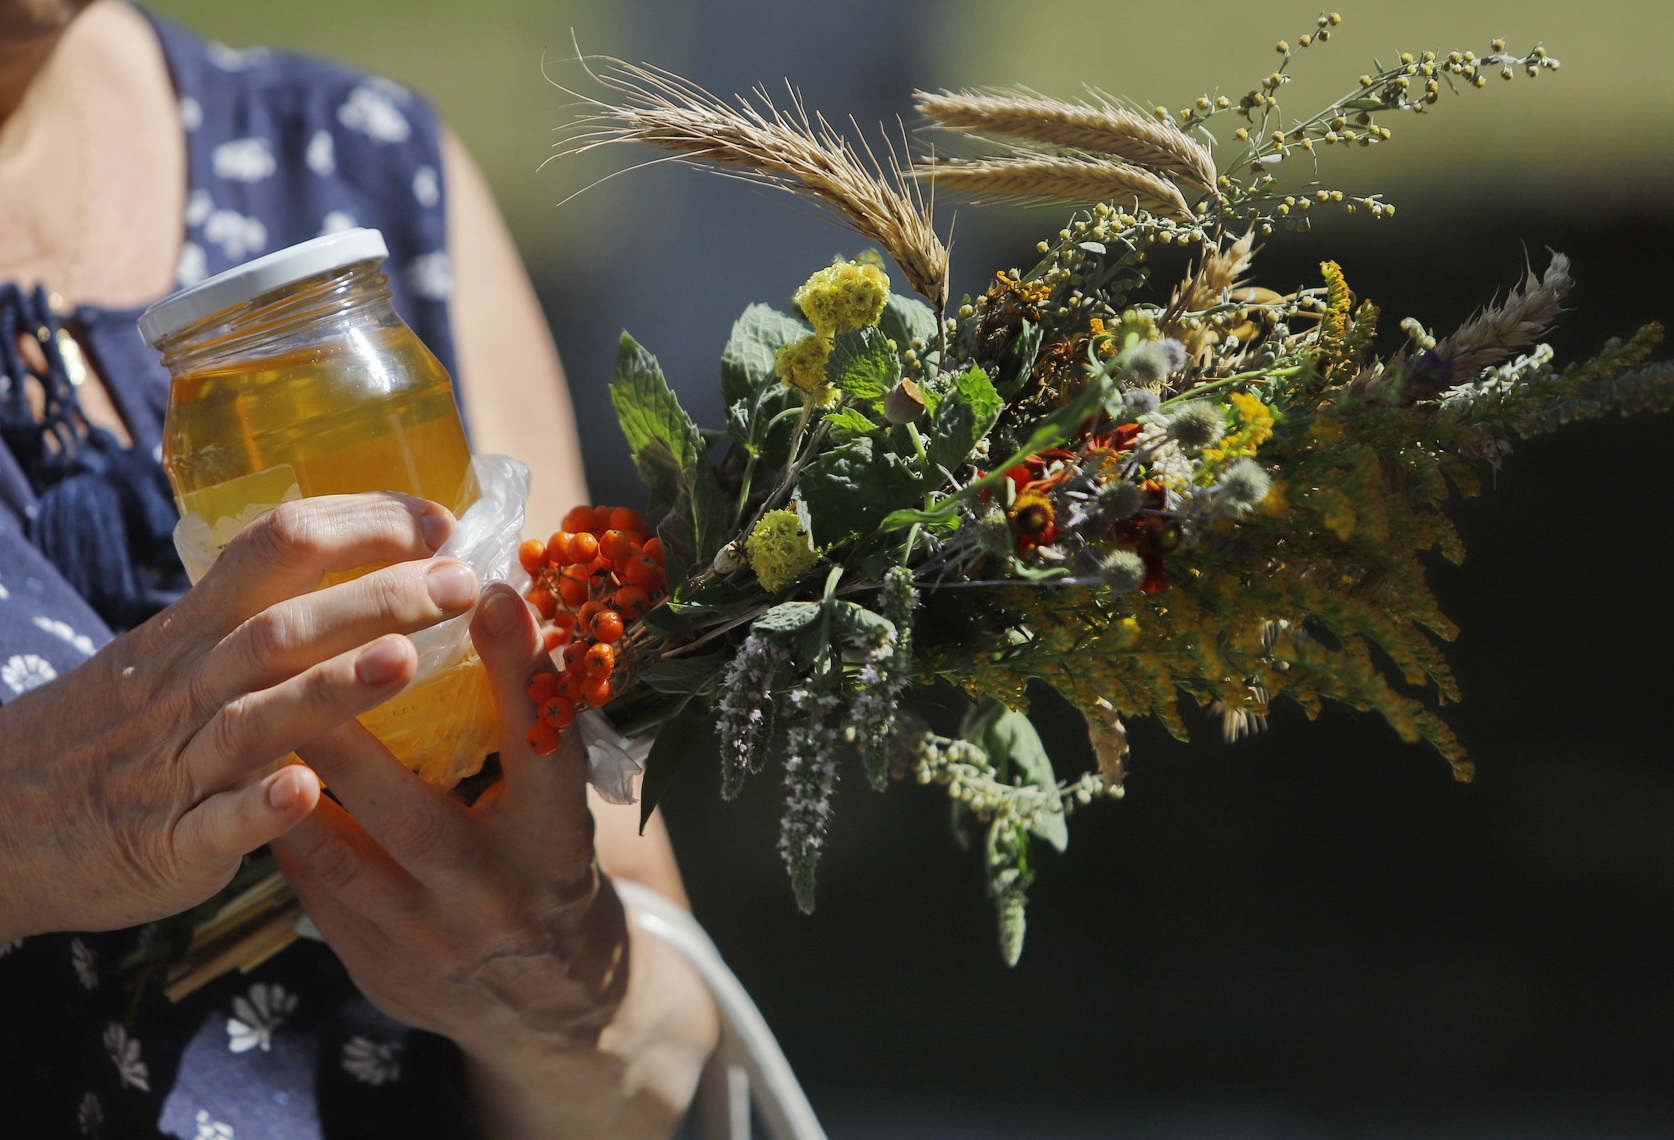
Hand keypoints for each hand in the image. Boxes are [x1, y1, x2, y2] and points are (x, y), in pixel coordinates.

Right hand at [0, 493, 478, 939]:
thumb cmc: (122, 725)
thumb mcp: (179, 648)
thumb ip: (264, 611)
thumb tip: (380, 562)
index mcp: (201, 626)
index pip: (280, 546)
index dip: (361, 526)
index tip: (439, 523)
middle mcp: (192, 683)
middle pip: (284, 624)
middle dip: (376, 599)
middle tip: (461, 584)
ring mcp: (178, 762)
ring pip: (257, 714)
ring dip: (331, 686)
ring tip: (404, 662)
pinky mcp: (170, 841)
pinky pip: (214, 824)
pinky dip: (257, 808)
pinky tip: (303, 793)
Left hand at [272, 584, 714, 1138]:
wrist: (545, 1000)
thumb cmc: (547, 864)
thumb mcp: (559, 804)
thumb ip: (533, 730)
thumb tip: (500, 603)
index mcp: (557, 844)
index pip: (544, 750)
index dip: (520, 673)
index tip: (494, 594)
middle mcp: (499, 897)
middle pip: (418, 818)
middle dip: (354, 743)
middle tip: (303, 661)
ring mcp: (434, 943)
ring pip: (348, 865)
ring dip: (295, 792)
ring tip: (250, 723)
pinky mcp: (383, 970)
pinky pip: (320, 899)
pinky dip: (287, 840)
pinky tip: (252, 789)